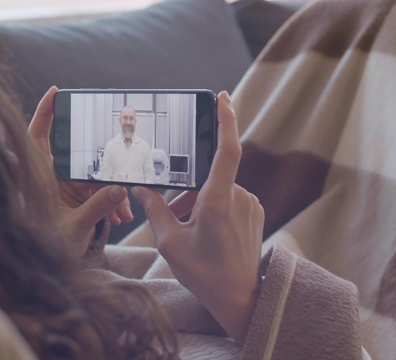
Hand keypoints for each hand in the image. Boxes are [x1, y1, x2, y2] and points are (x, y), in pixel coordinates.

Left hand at [28, 87, 132, 255]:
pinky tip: (121, 217)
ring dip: (110, 190)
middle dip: (99, 155)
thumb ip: (96, 208)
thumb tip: (118, 189)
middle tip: (119, 144)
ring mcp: (64, 187)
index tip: (56, 91)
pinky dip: (111, 202)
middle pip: (74, 151)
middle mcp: (51, 177)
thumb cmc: (48, 247)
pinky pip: (97, 191)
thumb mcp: (74, 227)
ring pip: (91, 175)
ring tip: (123, 212)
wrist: (47, 269)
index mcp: (39, 178)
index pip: (37, 137)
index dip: (44, 112)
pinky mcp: (76, 198)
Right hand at [131, 91, 263, 344]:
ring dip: (199, 202)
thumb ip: (155, 210)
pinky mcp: (255, 213)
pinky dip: (213, 208)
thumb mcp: (170, 243)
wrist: (241, 298)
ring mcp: (251, 205)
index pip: (228, 149)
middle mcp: (240, 197)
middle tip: (174, 215)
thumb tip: (140, 189)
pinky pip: (230, 200)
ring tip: (187, 231)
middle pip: (208, 178)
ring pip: (218, 190)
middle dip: (187, 191)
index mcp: (220, 200)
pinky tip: (204, 232)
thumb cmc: (205, 273)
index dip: (227, 120)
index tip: (223, 97)